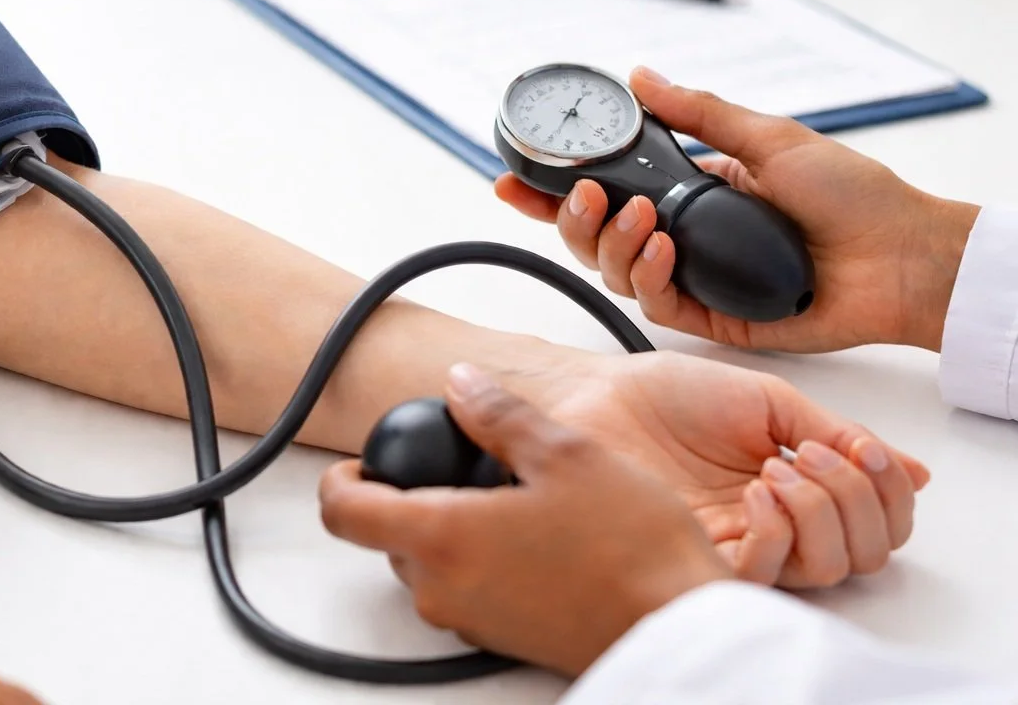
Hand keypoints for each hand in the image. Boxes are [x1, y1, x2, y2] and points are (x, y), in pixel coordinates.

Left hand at [321, 363, 731, 676]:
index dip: (341, 477)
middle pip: (391, 536)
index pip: (343, 511)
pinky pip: (470, 592)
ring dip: (456, 530)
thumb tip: (463, 383)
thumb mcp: (565, 453)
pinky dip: (486, 561)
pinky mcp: (504, 641)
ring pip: (431, 565)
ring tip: (518, 500)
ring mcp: (472, 622)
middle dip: (416, 498)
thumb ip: (500, 415)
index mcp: (440, 537)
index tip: (363, 460)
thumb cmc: (631, 548)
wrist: (683, 629)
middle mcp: (442, 589)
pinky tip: (542, 540)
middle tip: (468, 468)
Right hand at [496, 67, 979, 352]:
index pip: (606, 190)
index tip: (512, 177)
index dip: (553, 190)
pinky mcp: (712, 319)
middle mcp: (682, 236)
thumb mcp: (769, 138)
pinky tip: (662, 252)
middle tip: (582, 194)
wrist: (902, 258)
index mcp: (689, 191)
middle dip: (570, 218)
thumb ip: (698, 113)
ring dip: (612, 244)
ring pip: (615, 272)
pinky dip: (648, 277)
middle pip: (595, 236)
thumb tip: (640, 76)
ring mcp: (693, 279)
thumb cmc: (852, 196)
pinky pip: (656, 305)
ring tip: (642, 218)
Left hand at [549, 350, 927, 587]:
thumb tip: (915, 471)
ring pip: (824, 570)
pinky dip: (776, 531)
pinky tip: (753, 490)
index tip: (863, 448)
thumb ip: (838, 434)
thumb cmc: (670, 394)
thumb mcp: (770, 401)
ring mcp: (740, 544)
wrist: (601, 394)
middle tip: (811, 456)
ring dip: (819, 512)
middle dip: (859, 502)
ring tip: (776, 468)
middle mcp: (777, 525)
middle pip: (864, 555)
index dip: (890, 494)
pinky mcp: (699, 556)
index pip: (879, 524)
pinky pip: (762, 575)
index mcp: (800, 489)